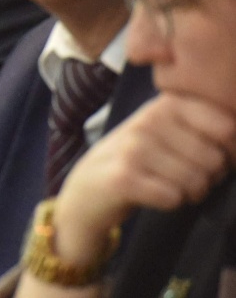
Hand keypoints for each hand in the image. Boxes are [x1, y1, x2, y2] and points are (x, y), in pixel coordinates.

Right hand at [51, 93, 235, 265]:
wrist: (86, 188)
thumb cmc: (138, 159)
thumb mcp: (165, 130)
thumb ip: (201, 124)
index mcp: (166, 104)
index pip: (227, 127)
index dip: (230, 152)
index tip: (210, 157)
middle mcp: (148, 120)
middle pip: (215, 160)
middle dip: (208, 178)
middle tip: (185, 177)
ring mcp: (133, 147)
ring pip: (196, 181)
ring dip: (190, 193)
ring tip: (169, 186)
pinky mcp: (122, 177)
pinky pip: (173, 197)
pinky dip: (170, 203)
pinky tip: (153, 195)